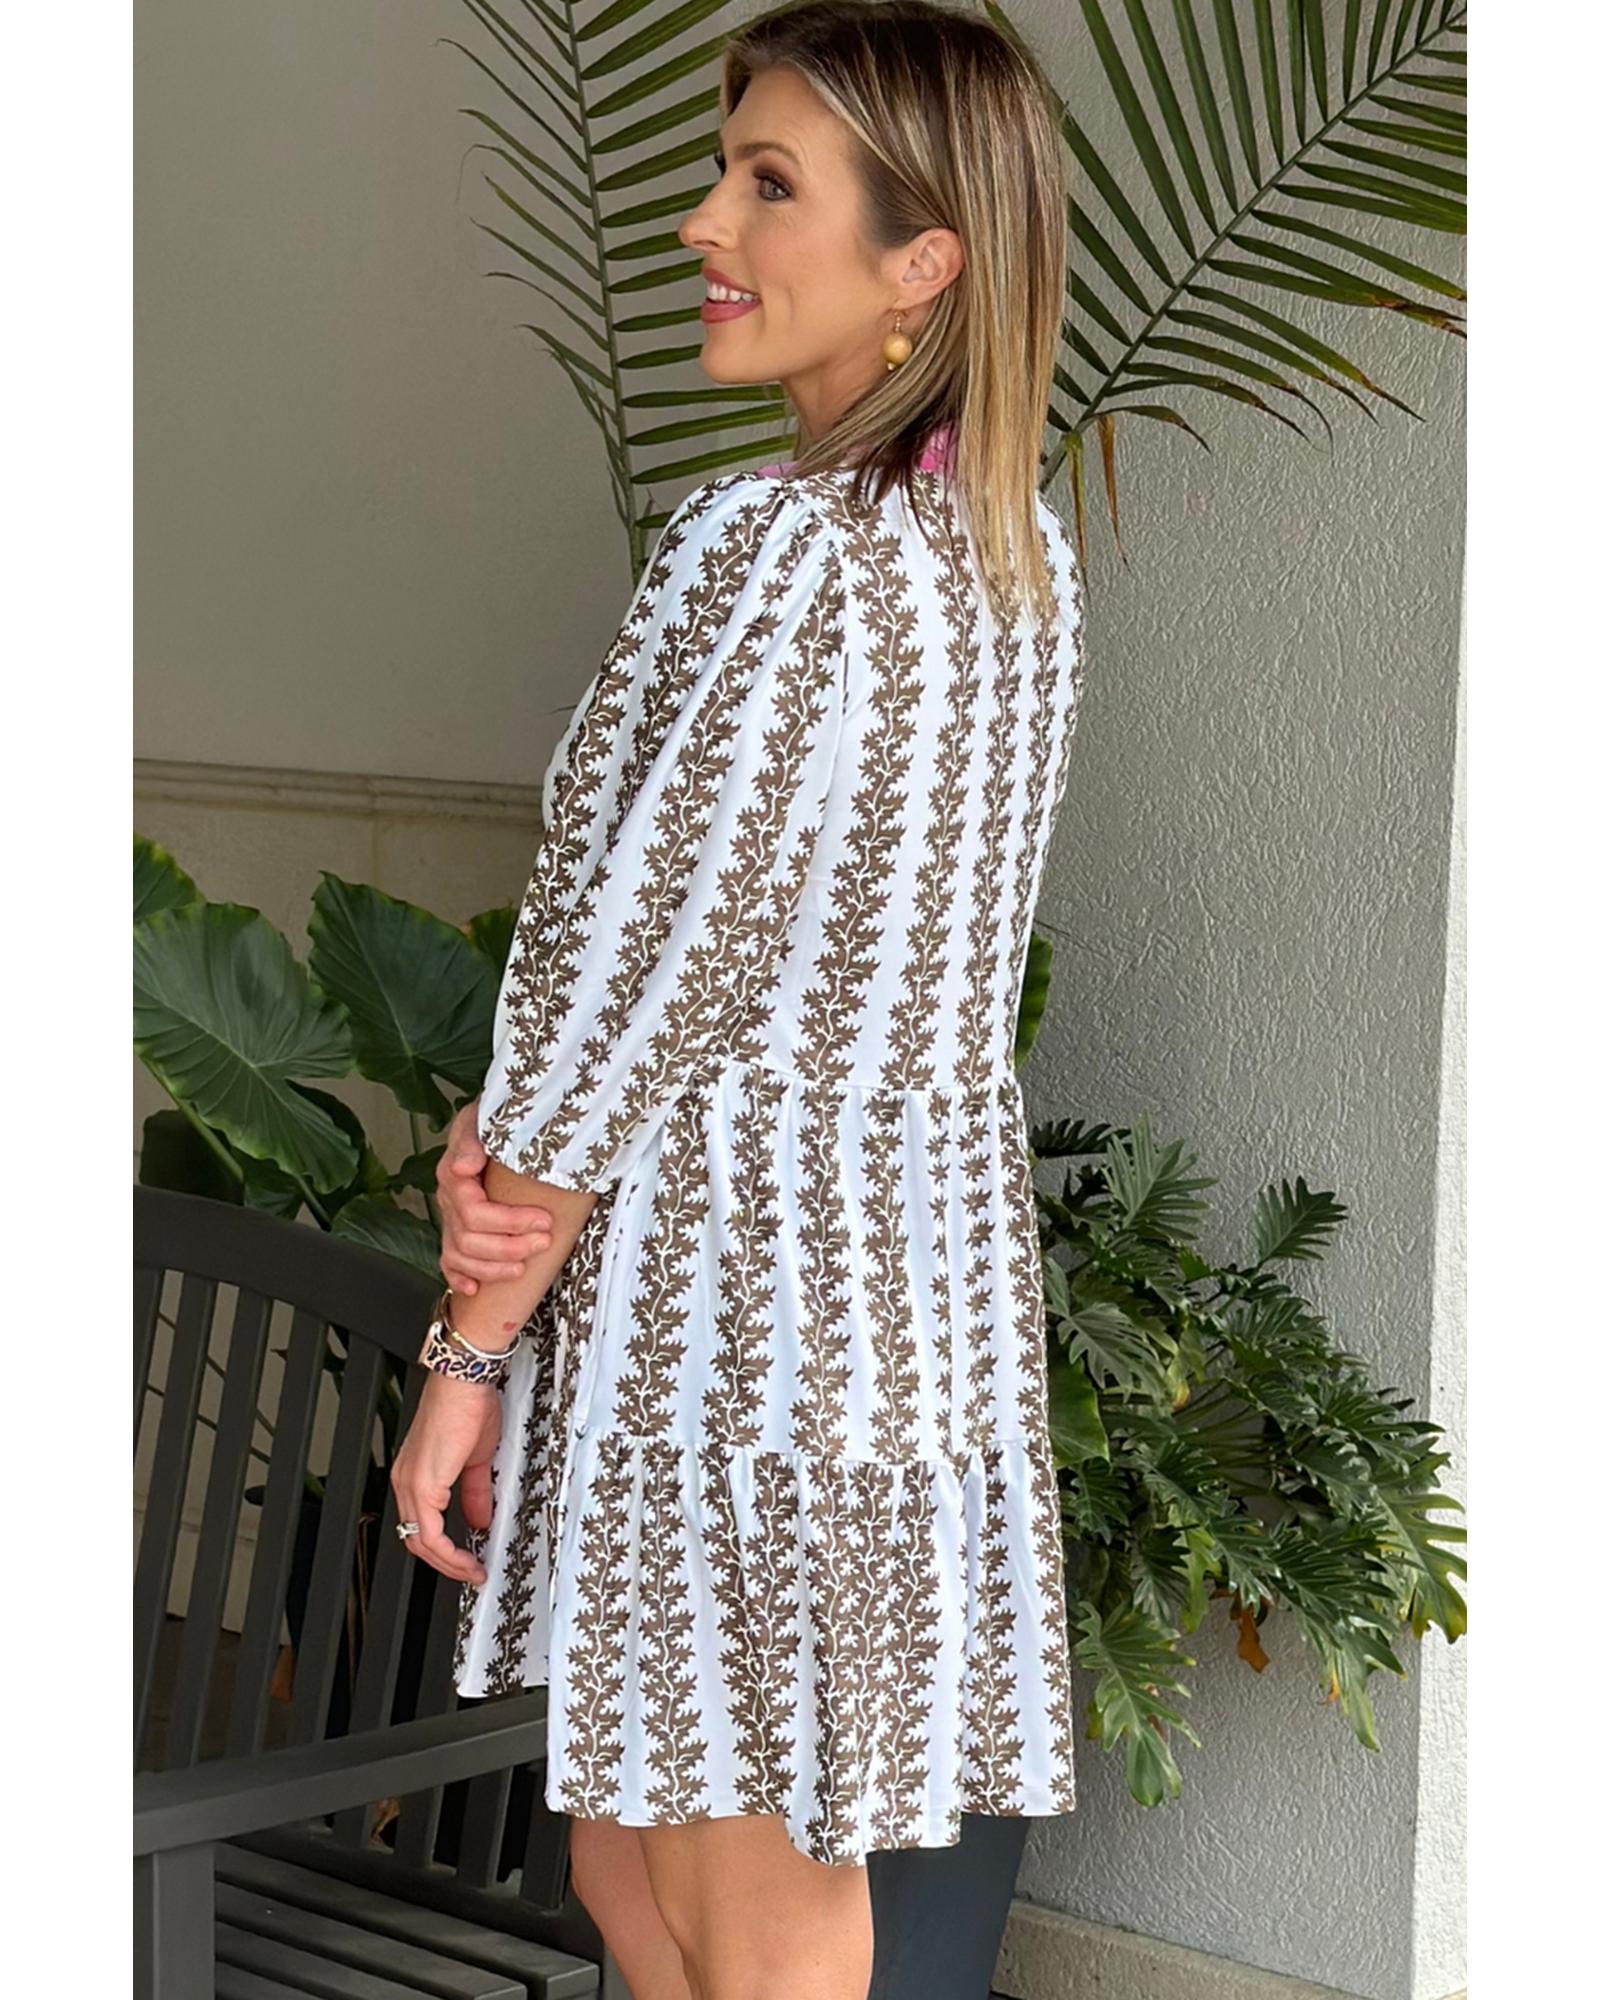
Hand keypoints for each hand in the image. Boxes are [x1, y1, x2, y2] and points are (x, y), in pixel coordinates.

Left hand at [390, 1371, 501, 1584]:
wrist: (464, 1382)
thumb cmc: (467, 1406)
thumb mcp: (475, 1459)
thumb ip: (474, 1493)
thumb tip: (480, 1519)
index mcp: (415, 1475)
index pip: (421, 1525)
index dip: (444, 1550)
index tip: (468, 1560)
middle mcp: (406, 1482)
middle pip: (417, 1541)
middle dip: (447, 1564)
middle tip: (472, 1572)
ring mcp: (411, 1484)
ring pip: (420, 1543)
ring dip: (449, 1563)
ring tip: (473, 1570)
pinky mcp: (422, 1485)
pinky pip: (430, 1534)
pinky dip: (449, 1552)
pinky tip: (469, 1555)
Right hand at [437, 1096, 554, 1295]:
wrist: (493, 1120)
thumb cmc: (494, 1119)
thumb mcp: (484, 1117)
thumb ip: (473, 1139)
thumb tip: (467, 1165)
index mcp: (455, 1174)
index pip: (475, 1211)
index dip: (510, 1221)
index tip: (543, 1219)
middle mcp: (450, 1199)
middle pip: (469, 1238)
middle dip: (509, 1246)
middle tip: (543, 1241)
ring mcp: (451, 1218)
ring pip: (460, 1255)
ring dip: (492, 1267)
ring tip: (522, 1267)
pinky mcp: (456, 1230)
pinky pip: (448, 1262)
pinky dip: (459, 1278)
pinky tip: (473, 1289)